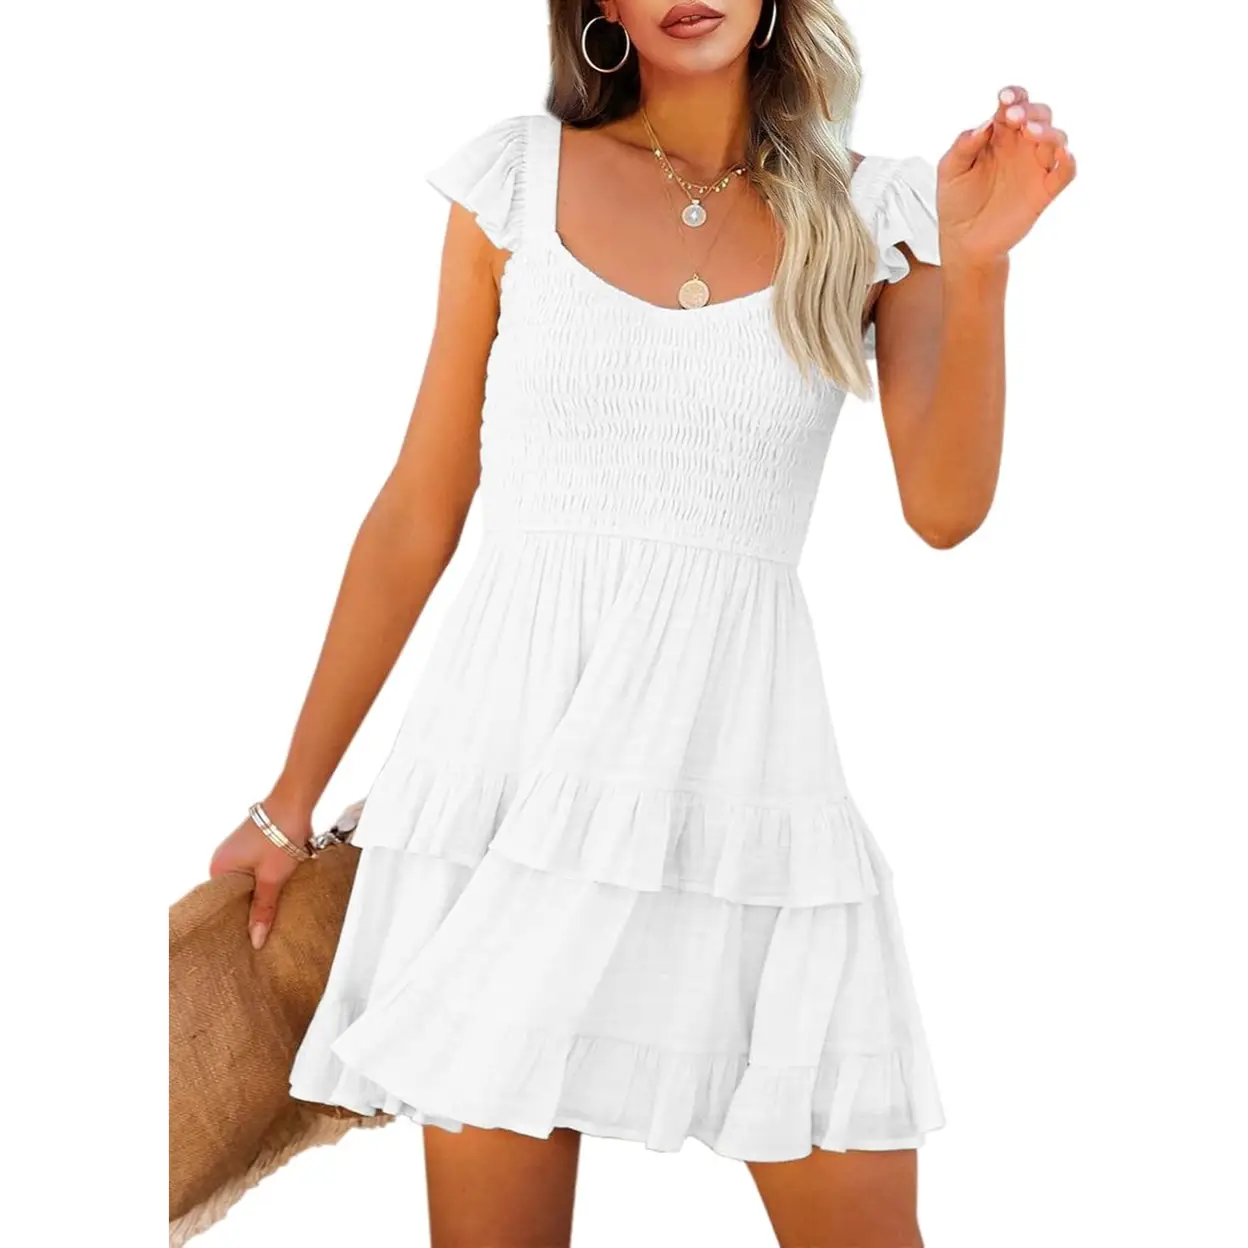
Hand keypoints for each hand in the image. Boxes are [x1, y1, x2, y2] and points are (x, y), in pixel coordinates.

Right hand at [208, 793, 313, 949]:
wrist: (295, 803)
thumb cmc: (279, 835)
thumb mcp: (272, 878)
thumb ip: (263, 910)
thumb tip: (255, 940)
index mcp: (219, 868)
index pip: (221, 904)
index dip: (235, 922)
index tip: (244, 941)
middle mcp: (224, 861)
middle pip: (235, 896)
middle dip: (249, 911)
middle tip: (261, 935)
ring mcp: (239, 854)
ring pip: (249, 886)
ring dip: (260, 897)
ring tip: (271, 919)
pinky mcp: (254, 849)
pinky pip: (257, 874)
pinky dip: (266, 884)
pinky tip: (278, 896)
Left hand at [937, 84, 1076, 268]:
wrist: (963, 241)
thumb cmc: (956, 202)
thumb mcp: (950, 170)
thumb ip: (964, 145)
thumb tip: (985, 124)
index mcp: (999, 135)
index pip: (1014, 105)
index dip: (1014, 96)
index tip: (1004, 99)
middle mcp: (1021, 146)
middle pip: (1040, 114)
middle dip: (1031, 110)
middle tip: (1014, 118)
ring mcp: (1035, 167)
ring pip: (1057, 138)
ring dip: (1048, 130)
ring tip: (1030, 131)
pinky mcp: (1044, 191)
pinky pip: (1065, 172)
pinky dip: (1068, 161)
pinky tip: (1062, 155)